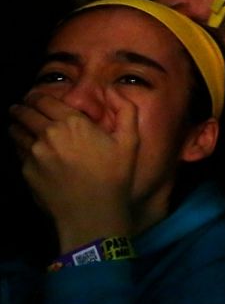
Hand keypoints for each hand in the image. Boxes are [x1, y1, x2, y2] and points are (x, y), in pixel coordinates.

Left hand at [9, 91, 136, 245]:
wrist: (92, 212)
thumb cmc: (114, 176)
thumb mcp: (130, 141)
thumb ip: (125, 110)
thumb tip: (113, 91)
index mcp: (73, 123)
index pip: (44, 100)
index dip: (36, 96)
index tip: (34, 96)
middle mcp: (48, 134)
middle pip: (24, 113)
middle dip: (21, 108)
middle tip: (19, 108)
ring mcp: (34, 154)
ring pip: (15, 132)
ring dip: (16, 125)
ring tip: (17, 125)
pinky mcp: (27, 172)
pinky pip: (18, 153)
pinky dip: (19, 147)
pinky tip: (26, 149)